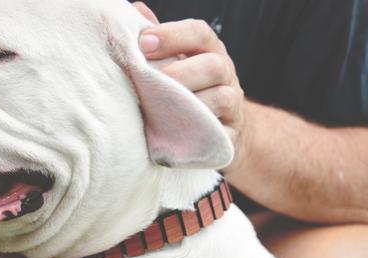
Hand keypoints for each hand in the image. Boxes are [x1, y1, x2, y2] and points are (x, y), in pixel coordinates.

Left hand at [133, 3, 247, 167]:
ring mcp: (232, 106)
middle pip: (214, 65)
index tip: (143, 43)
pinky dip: (199, 132)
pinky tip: (174, 133)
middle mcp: (225, 74)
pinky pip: (220, 133)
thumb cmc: (184, 91)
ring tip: (161, 110)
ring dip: (190, 104)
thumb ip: (156, 41)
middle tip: (154, 81)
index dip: (172, 35)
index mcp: (208, 51)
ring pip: (222, 98)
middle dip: (181, 72)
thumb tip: (135, 11)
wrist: (214, 131)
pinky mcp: (229, 136)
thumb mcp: (172, 63)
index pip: (199, 33)